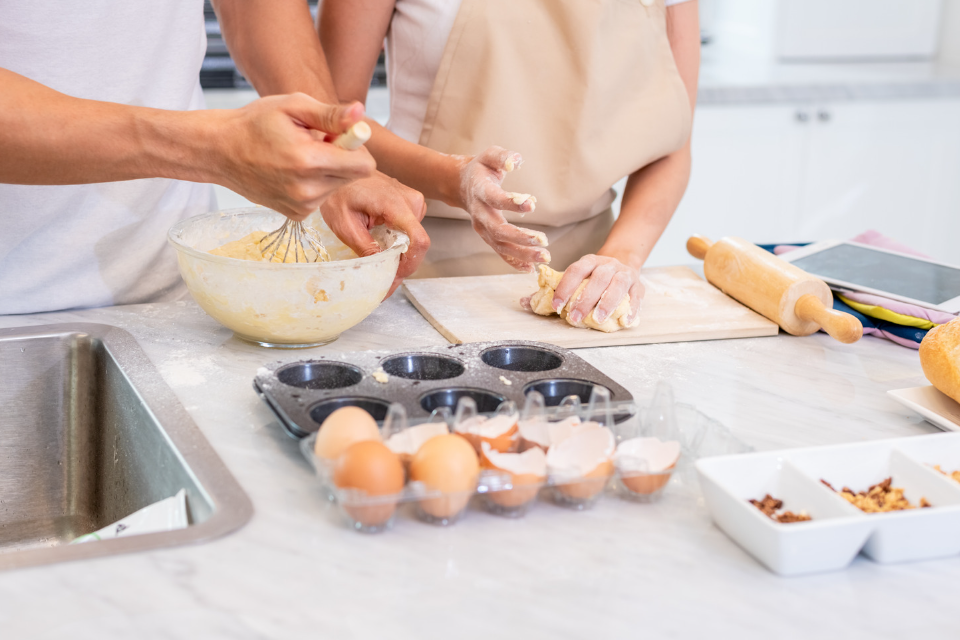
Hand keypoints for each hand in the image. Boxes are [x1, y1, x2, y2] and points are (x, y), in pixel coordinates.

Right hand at [216, 93, 375, 219]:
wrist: (220, 151)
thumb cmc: (255, 123)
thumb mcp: (293, 106)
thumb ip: (330, 114)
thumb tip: (360, 114)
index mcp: (309, 161)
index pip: (364, 166)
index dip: (357, 148)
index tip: (340, 136)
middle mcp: (308, 190)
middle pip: (353, 176)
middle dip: (342, 157)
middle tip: (315, 143)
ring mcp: (302, 206)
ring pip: (337, 187)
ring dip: (328, 171)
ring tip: (300, 156)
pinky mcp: (297, 214)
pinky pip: (322, 197)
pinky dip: (315, 184)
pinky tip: (293, 171)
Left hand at [320, 172, 429, 296]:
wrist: (340, 166)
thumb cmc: (339, 190)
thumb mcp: (344, 224)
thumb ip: (365, 248)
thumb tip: (381, 271)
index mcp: (395, 204)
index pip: (418, 241)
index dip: (409, 265)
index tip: (394, 278)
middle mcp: (411, 201)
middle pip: (416, 244)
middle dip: (400, 264)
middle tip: (382, 280)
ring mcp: (412, 200)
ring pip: (413, 239)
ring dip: (398, 253)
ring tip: (377, 259)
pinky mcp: (409, 202)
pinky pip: (409, 230)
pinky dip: (397, 242)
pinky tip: (381, 243)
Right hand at [457, 146, 549, 271]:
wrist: (462, 185)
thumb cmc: (481, 169)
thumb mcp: (489, 155)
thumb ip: (502, 157)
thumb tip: (515, 161)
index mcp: (480, 191)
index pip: (495, 199)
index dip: (511, 202)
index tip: (531, 204)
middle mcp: (480, 213)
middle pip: (498, 230)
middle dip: (521, 237)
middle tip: (544, 241)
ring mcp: (482, 228)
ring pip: (501, 245)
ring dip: (522, 254)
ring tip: (544, 257)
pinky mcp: (487, 236)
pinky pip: (500, 252)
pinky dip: (514, 262)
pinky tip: (530, 268)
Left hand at [553, 255, 644, 325]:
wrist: (624, 262)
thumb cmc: (596, 276)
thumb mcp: (580, 276)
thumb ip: (561, 288)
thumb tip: (533, 302)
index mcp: (590, 261)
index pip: (576, 270)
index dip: (565, 288)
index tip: (557, 306)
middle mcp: (608, 264)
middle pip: (598, 278)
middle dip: (586, 299)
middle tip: (575, 317)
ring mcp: (625, 273)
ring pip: (618, 284)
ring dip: (607, 303)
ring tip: (598, 319)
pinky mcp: (638, 285)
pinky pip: (636, 296)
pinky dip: (632, 309)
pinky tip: (624, 321)